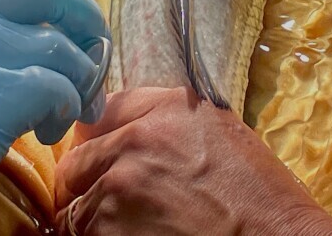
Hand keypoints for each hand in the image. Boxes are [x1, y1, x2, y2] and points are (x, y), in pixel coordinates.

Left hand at [55, 87, 331, 234]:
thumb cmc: (258, 196)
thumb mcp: (219, 131)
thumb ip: (167, 119)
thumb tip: (128, 128)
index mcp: (165, 108)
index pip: (100, 111)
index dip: (99, 138)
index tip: (103, 156)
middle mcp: (136, 139)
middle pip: (77, 157)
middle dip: (87, 180)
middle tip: (115, 200)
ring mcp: (118, 185)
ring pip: (73, 202)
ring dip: (92, 216)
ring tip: (130, 225)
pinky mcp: (109, 228)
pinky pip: (81, 233)